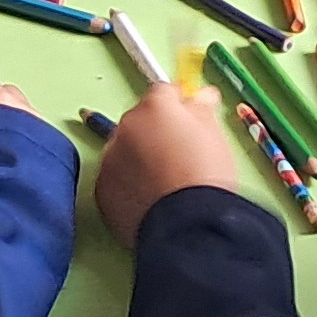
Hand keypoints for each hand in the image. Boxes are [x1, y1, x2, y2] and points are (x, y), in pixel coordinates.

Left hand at [96, 83, 243, 244]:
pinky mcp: (102, 190)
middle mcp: (125, 127)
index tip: (189, 120)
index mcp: (154, 107)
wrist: (187, 224)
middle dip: (156, 132)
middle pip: (140, 121)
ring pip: (125, 150)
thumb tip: (201, 96)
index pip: (164, 92)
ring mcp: (110, 159)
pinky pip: (116, 179)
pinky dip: (128, 185)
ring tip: (165, 182)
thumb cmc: (206, 177)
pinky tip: (151, 198)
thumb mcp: (215, 135)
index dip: (179, 106)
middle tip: (180, 155)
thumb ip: (201, 109)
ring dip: (139, 158)